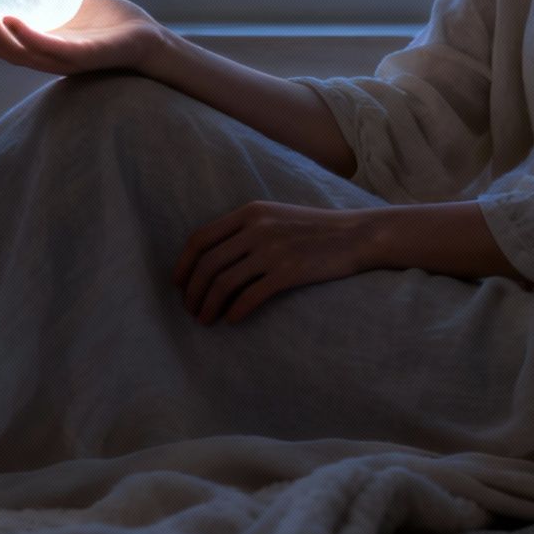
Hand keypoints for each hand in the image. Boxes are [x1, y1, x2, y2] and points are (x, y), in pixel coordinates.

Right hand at [0, 0, 168, 76]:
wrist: (149, 40)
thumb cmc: (112, 23)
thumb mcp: (73, 1)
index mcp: (37, 46)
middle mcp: (43, 59)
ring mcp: (62, 62)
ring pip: (15, 51)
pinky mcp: (84, 59)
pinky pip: (49, 49)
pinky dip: (27, 36)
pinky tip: (11, 18)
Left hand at [174, 202, 378, 324]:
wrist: (356, 235)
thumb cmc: (314, 229)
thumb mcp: (275, 217)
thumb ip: (245, 230)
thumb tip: (213, 258)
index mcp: (249, 212)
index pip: (200, 238)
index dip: (183, 264)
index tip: (178, 284)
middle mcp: (256, 229)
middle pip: (208, 264)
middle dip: (192, 291)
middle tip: (190, 309)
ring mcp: (272, 250)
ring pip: (224, 282)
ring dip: (209, 305)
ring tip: (205, 320)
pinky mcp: (288, 272)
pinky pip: (250, 296)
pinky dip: (235, 311)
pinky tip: (233, 320)